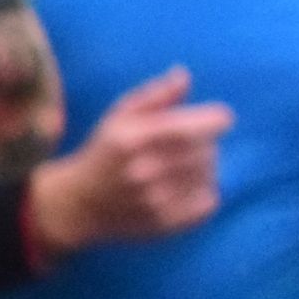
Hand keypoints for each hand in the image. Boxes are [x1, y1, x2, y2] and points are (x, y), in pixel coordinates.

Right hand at [25, 66, 232, 255]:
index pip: (196, 128)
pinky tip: (185, 186)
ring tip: (182, 165)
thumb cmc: (104, 152)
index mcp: (134, 139)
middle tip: (190, 143)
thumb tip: (185, 75)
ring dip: (205, 167)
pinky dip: (205, 191)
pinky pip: (209, 202)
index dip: (216, 120)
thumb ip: (155, 95)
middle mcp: (146, 170)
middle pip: (207, 150)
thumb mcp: (119, 116)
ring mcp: (157, 200)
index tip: (219, 118)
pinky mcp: (167, 223)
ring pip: (209, 175)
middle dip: (206, 142)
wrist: (79, 204)